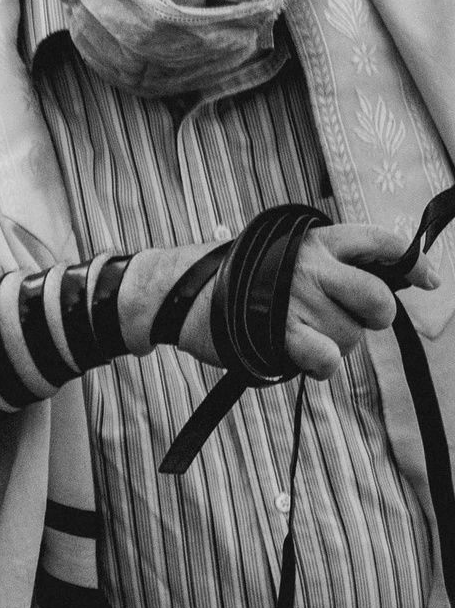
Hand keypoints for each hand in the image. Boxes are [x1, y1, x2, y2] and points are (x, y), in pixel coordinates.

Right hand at [158, 225, 431, 381]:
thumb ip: (326, 264)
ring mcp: (297, 299)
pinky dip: (322, 365)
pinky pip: (327, 357)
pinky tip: (306, 359)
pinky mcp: (281, 332)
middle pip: (378, 300)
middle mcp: (312, 266)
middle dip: (374, 317)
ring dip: (334, 346)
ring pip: (351, 336)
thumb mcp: (281, 254)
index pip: (380, 243)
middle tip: (351, 321)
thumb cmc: (230, 278)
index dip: (413, 262)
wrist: (177, 293)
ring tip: (301, 336)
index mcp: (315, 242)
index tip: (429, 280)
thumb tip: (378, 285)